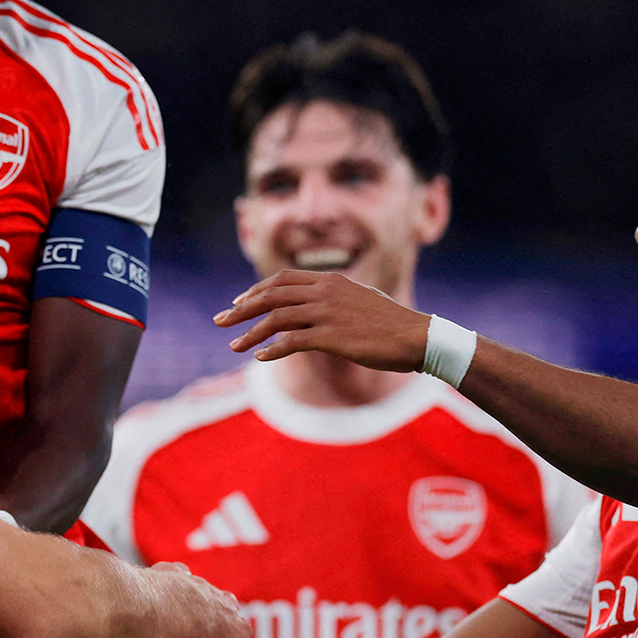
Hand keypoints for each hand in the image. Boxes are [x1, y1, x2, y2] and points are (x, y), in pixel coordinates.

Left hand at [213, 269, 428, 372]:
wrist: (417, 337)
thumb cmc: (391, 322)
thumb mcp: (359, 299)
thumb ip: (333, 298)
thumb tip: (314, 305)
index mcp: (330, 280)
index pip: (282, 279)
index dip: (256, 290)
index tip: (238, 302)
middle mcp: (325, 292)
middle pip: (271, 295)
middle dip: (241, 309)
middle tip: (220, 321)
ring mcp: (327, 313)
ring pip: (276, 319)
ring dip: (251, 333)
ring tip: (234, 346)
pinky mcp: (332, 336)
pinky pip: (292, 341)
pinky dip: (272, 349)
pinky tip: (261, 358)